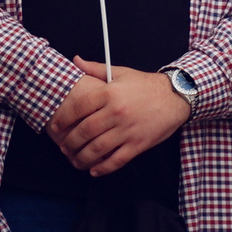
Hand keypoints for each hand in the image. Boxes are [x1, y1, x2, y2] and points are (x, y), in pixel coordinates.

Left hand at [50, 60, 192, 176]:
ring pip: (98, 149)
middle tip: (63, 147)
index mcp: (110, 93)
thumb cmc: (145, 84)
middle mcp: (117, 112)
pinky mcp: (139, 144)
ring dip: (82, 157)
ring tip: (74, 160)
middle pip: (85, 131)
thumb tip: (75, 60)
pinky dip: (103, 167)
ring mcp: (128, 130)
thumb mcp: (120, 72)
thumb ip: (96, 69)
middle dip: (70, 142)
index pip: (80, 108)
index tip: (56, 127)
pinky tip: (94, 171)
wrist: (176, 96)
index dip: (64, 119)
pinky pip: (117, 160)